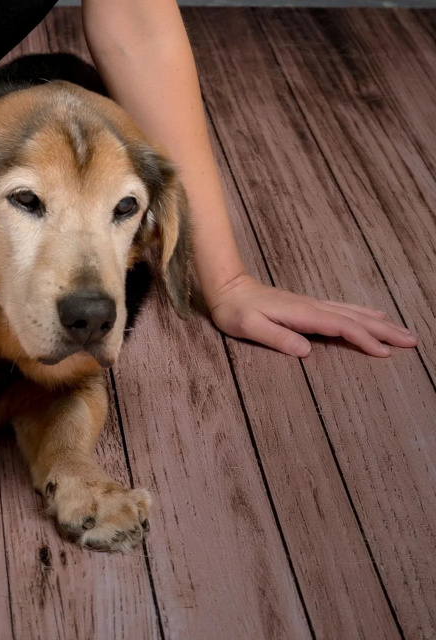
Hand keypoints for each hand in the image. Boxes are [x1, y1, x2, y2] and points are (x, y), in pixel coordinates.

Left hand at [207, 272, 417, 357]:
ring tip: (403, 331)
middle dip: (384, 330)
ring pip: (353, 312)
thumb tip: (306, 351)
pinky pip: (344, 309)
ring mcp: (312, 304)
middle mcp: (311, 306)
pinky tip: (374, 315)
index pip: (340, 327)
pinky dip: (364, 313)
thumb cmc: (234, 311)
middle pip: (355, 318)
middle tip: (412, 341)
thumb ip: (276, 337)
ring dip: (379, 322)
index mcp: (301, 313)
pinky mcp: (309, 306)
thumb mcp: (248, 326)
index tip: (384, 352)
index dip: (363, 339)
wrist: (227, 287)